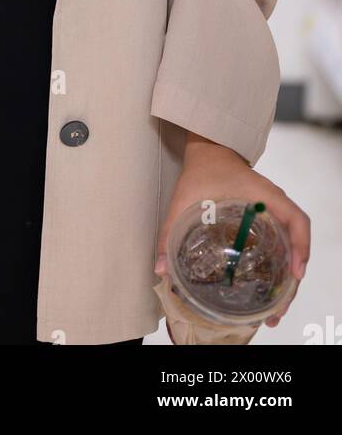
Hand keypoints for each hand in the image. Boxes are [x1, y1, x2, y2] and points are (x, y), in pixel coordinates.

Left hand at [154, 135, 308, 333]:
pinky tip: (268, 287)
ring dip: (288, 277)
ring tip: (274, 309)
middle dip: (292, 280)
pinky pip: (282, 241)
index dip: (300, 247)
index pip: (296, 220)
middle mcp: (275, 204)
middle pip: (297, 241)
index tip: (295, 273)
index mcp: (264, 196)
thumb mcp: (184, 200)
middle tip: (276, 312)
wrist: (207, 150)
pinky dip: (281, 264)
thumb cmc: (201, 171)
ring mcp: (273, 211)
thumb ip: (170, 231)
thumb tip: (160, 269)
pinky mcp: (266, 217)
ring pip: (292, 245)